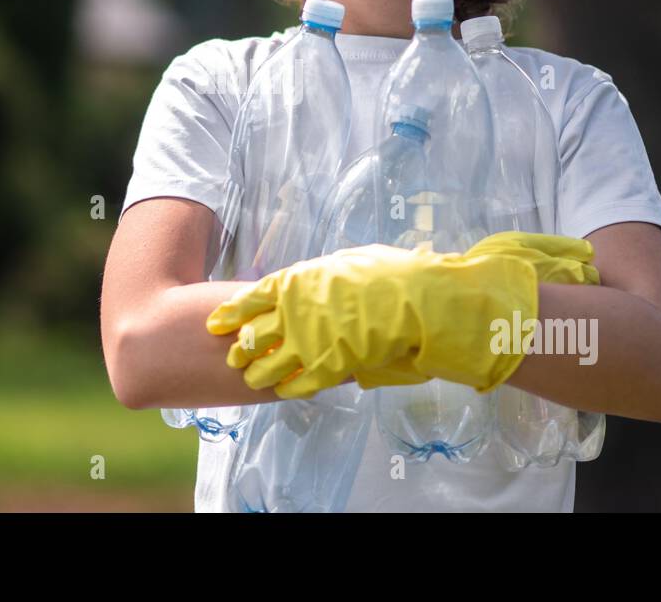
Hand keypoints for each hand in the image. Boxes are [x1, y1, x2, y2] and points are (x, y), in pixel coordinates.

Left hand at [206, 233, 598, 398]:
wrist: (442, 303)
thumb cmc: (411, 280)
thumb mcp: (369, 267)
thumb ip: (343, 279)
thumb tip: (327, 282)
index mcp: (321, 276)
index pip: (268, 290)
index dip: (240, 305)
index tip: (218, 316)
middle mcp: (316, 302)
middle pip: (264, 324)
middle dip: (243, 338)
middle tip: (224, 350)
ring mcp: (328, 331)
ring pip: (279, 354)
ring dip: (262, 366)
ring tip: (245, 377)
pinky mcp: (345, 358)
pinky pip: (310, 376)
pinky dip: (294, 385)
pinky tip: (281, 393)